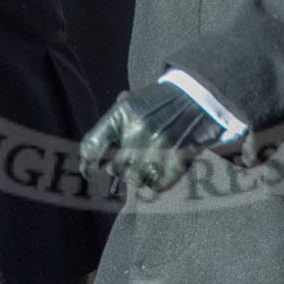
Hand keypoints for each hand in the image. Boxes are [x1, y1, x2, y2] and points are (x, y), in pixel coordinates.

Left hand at [78, 83, 228, 191]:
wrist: (197, 97)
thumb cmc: (159, 101)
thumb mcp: (132, 101)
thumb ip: (112, 124)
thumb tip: (89, 155)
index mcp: (122, 114)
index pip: (92, 146)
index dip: (86, 164)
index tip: (89, 172)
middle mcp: (137, 131)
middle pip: (114, 167)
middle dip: (119, 168)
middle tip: (127, 162)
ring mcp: (158, 148)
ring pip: (135, 179)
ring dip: (137, 176)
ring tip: (145, 166)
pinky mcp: (176, 160)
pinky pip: (156, 186)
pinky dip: (155, 183)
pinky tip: (158, 173)